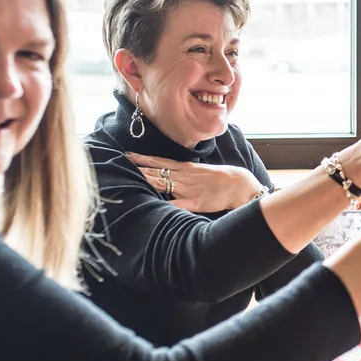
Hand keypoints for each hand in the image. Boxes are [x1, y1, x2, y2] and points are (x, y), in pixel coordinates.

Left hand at [127, 153, 267, 212]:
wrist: (239, 184)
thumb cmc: (220, 179)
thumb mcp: (200, 171)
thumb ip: (184, 173)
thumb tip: (169, 174)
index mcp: (184, 168)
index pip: (159, 162)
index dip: (142, 159)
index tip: (127, 155)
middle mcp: (183, 177)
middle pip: (155, 172)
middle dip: (139, 168)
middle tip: (122, 163)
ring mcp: (187, 189)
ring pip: (162, 184)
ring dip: (147, 180)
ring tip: (131, 177)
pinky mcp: (194, 202)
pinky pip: (176, 204)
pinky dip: (165, 204)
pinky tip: (152, 205)